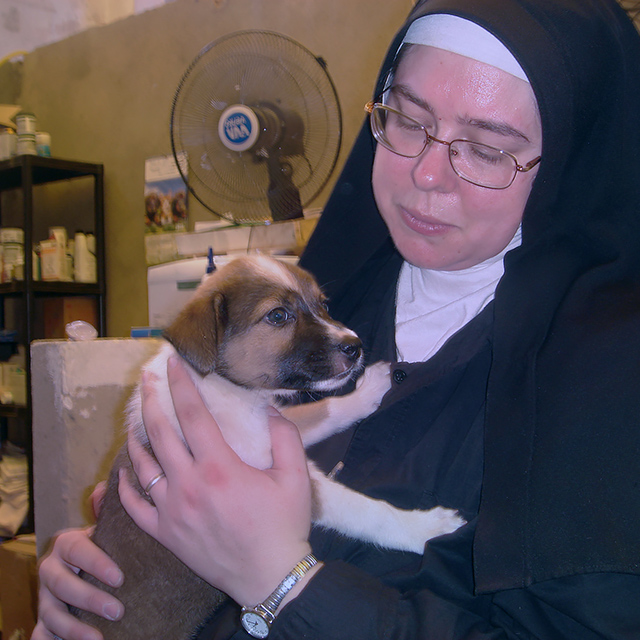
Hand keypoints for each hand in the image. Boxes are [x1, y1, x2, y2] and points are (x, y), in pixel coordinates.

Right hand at [32, 527, 123, 639]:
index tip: (119, 579)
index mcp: (65, 543)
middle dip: (90, 599)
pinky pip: (40, 634)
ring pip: (50, 613)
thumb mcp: (107, 536)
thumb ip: (117, 532)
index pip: (77, 549)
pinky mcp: (42, 618)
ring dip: (73, 628)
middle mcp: (50, 568)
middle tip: (117, 612)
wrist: (83, 560)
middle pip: (62, 584)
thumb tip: (143, 519)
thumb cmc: (104, 547)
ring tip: (98, 638)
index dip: (96, 564)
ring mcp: (44, 595)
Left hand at [118, 356, 314, 606]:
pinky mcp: (165, 534)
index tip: (172, 363)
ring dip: (136, 438)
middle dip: (152, 400)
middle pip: (160, 433)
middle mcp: (189, 485)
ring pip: (142, 467)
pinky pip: (135, 507)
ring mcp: (172, 511)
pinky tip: (126, 473)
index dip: (181, 385)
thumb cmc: (283, 525)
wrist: (270, 577)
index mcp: (219, 467)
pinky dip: (125, 487)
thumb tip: (270, 408)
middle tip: (148, 379)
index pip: (193, 415)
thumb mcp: (296, 477)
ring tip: (135, 421)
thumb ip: (284, 437)